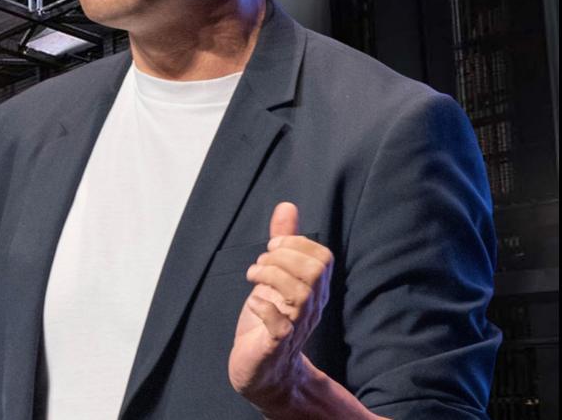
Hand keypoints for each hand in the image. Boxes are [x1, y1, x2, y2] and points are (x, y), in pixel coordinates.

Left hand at [228, 202, 333, 410]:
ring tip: (253, 276)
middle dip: (283, 257)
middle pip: (314, 272)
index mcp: (313, 289)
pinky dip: (263, 306)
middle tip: (261, 263)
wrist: (265, 371)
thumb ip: (283, 242)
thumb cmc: (270, 319)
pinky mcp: (276, 345)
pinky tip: (253, 302)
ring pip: (300, 294)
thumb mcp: (274, 275)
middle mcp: (310, 307)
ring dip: (270, 276)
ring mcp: (295, 326)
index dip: (296, 243)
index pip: (322, 257)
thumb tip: (287, 206)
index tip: (272, 244)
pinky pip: (279, 324)